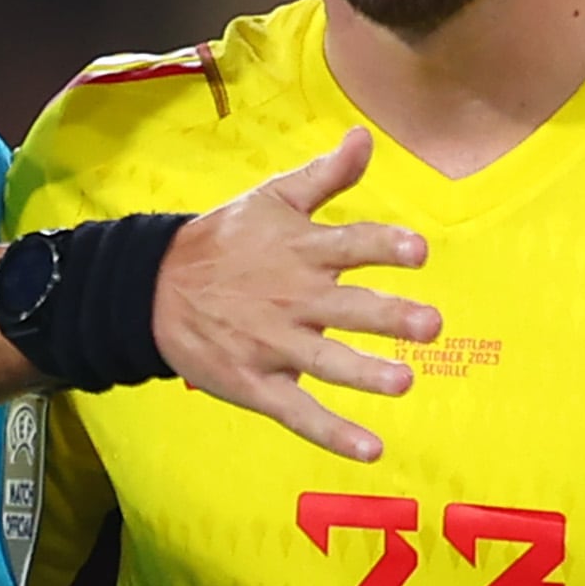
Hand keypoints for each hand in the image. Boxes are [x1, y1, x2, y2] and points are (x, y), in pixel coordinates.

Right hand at [150, 129, 439, 460]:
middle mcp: (292, 299)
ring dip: (364, 373)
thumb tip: (365, 136)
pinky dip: (332, 433)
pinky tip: (371, 449)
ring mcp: (273, 345)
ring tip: (403, 382)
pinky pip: (298, 412)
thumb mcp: (272, 198)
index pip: (349, 245)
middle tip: (430, 326)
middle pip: (346, 309)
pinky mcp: (256, 384)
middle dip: (388, 318)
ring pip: (326, 362)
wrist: (154, 290)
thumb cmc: (224, 242)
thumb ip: (326, 176)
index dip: (384, 247)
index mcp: (299, 251)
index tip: (418, 252)